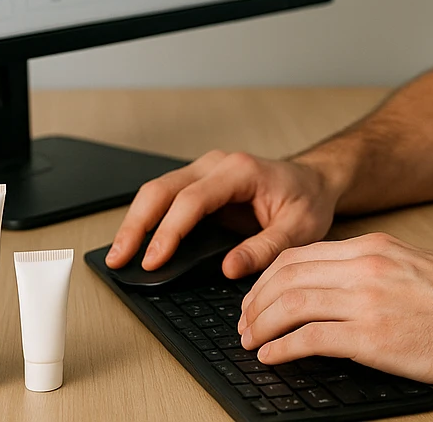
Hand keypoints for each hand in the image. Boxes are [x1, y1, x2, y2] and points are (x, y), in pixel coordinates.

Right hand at [106, 150, 336, 277]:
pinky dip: (146, 219)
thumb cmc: (307, 201)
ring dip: (135, 222)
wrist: (314, 182)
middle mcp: (217, 165)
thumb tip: (227, 268)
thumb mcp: (299, 230)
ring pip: (157, 191)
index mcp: (241, 171)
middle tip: (119, 258)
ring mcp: (204, 171)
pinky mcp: (199, 184)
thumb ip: (264, 249)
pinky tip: (136, 243)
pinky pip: (165, 197)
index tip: (153, 260)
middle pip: (162, 189)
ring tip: (118, 255)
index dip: (169, 231)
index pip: (193, 199)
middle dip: (137, 225)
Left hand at [237, 232, 432, 384]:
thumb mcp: (411, 268)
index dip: (267, 278)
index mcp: (374, 248)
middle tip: (244, 324)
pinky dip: (282, 349)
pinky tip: (274, 357)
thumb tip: (334, 289)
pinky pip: (310, 339)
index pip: (300, 255)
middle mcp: (366, 267)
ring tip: (252, 342)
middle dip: (255, 302)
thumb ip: (372, 271)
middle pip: (287, 277)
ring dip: (261, 326)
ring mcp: (368, 301)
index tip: (256, 299)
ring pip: (291, 304)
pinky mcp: (373, 338)